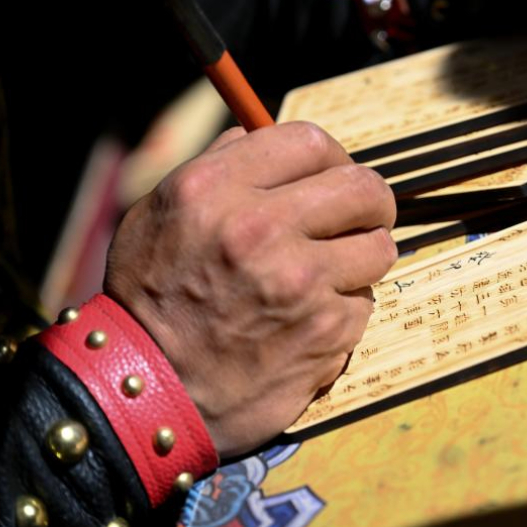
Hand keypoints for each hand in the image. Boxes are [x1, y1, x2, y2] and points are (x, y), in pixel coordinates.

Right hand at [104, 123, 396, 456]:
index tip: (333, 174)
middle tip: (360, 216)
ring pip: (379, 246)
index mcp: (216, 190)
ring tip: (330, 272)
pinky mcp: (326, 331)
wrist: (147, 392)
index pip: (311, 142)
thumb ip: (216, 168)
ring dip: (362, 257)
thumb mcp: (157, 214)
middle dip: (370, 201)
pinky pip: (364, 302)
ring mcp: (300, 283)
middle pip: (363, 187)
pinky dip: (343, 309)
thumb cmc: (151, 300)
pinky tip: (308, 319)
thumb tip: (260, 134)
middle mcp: (261, 230)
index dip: (332, 156)